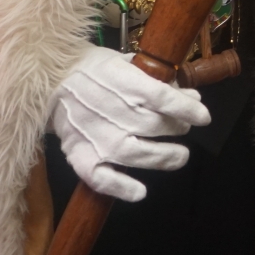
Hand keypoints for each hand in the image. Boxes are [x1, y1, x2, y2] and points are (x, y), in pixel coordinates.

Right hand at [50, 46, 210, 201]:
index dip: (185, 108)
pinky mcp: (78, 154)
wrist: (50, 79)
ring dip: (162, 157)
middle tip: (183, 129)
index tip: (204, 117)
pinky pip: (98, 176)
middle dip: (176, 128)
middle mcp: (107, 108)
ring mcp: (91, 134)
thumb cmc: (95, 69)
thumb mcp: (127, 62)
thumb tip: (193, 97)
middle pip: (152, 124)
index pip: (159, 96)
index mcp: (119, 79)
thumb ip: (159, 80)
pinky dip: (119, 187)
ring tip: (180, 156)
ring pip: (133, 152)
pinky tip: (139, 192)